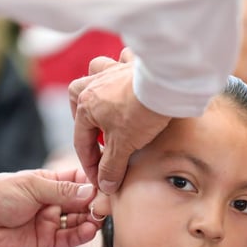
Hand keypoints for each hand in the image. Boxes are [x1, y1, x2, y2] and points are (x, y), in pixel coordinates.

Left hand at [0, 169, 98, 246]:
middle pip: (81, 202)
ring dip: (90, 219)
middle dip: (94, 203)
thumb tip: (91, 191)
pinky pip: (68, 239)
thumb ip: (62, 191)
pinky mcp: (45, 241)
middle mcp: (52, 202)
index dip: (92, 183)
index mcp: (48, 182)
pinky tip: (89, 230)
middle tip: (106, 205)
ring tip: (99, 218)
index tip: (106, 184)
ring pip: (78, 221)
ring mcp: (49, 221)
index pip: (77, 181)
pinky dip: (80, 235)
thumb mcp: (32, 186)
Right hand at [69, 48, 169, 193]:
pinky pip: (120, 61)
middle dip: (84, 125)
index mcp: (86, 105)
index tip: (100, 180)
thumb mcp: (124, 146)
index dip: (90, 165)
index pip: (82, 142)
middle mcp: (94, 85)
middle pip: (79, 104)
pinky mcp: (132, 65)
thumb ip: (111, 167)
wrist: (168, 84)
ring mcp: (113, 71)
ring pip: (94, 74)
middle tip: (96, 142)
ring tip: (104, 106)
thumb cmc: (142, 112)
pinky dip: (120, 68)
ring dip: (95, 90)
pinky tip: (126, 80)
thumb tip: (105, 186)